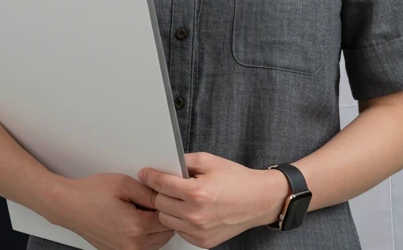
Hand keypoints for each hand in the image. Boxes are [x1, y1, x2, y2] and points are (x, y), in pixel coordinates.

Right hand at [47, 172, 175, 249]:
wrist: (70, 206)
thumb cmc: (91, 194)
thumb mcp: (123, 183)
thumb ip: (148, 192)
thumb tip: (165, 196)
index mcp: (136, 228)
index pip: (168, 220)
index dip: (164, 204)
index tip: (157, 195)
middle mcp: (132, 246)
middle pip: (164, 234)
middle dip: (160, 216)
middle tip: (146, 201)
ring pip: (156, 243)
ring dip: (153, 227)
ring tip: (137, 210)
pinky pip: (143, 247)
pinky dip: (143, 236)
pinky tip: (132, 220)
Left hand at [139, 153, 288, 247]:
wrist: (258, 200)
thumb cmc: (236, 179)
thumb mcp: (208, 160)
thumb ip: (184, 161)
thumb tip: (165, 164)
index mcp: (197, 192)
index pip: (162, 184)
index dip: (150, 176)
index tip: (145, 173)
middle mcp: (196, 215)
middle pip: (159, 203)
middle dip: (158, 191)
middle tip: (164, 184)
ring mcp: (199, 231)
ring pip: (166, 219)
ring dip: (168, 207)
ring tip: (178, 197)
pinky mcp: (203, 242)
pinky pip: (180, 231)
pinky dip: (180, 220)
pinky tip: (189, 210)